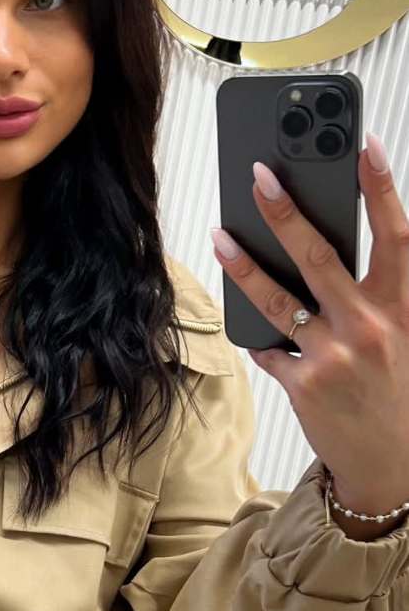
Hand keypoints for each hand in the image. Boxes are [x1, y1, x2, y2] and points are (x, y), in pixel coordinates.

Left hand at [209, 129, 408, 517]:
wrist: (392, 465)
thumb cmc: (396, 391)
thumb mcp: (401, 335)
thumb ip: (375, 295)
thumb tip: (322, 249)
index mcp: (404, 309)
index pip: (397, 235)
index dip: (382, 188)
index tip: (366, 146)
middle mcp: (371, 327)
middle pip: (321, 255)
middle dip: (287, 210)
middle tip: (260, 175)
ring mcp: (334, 357)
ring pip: (279, 297)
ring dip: (244, 263)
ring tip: (221, 234)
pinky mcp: (304, 386)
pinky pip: (269, 347)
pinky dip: (259, 335)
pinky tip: (251, 324)